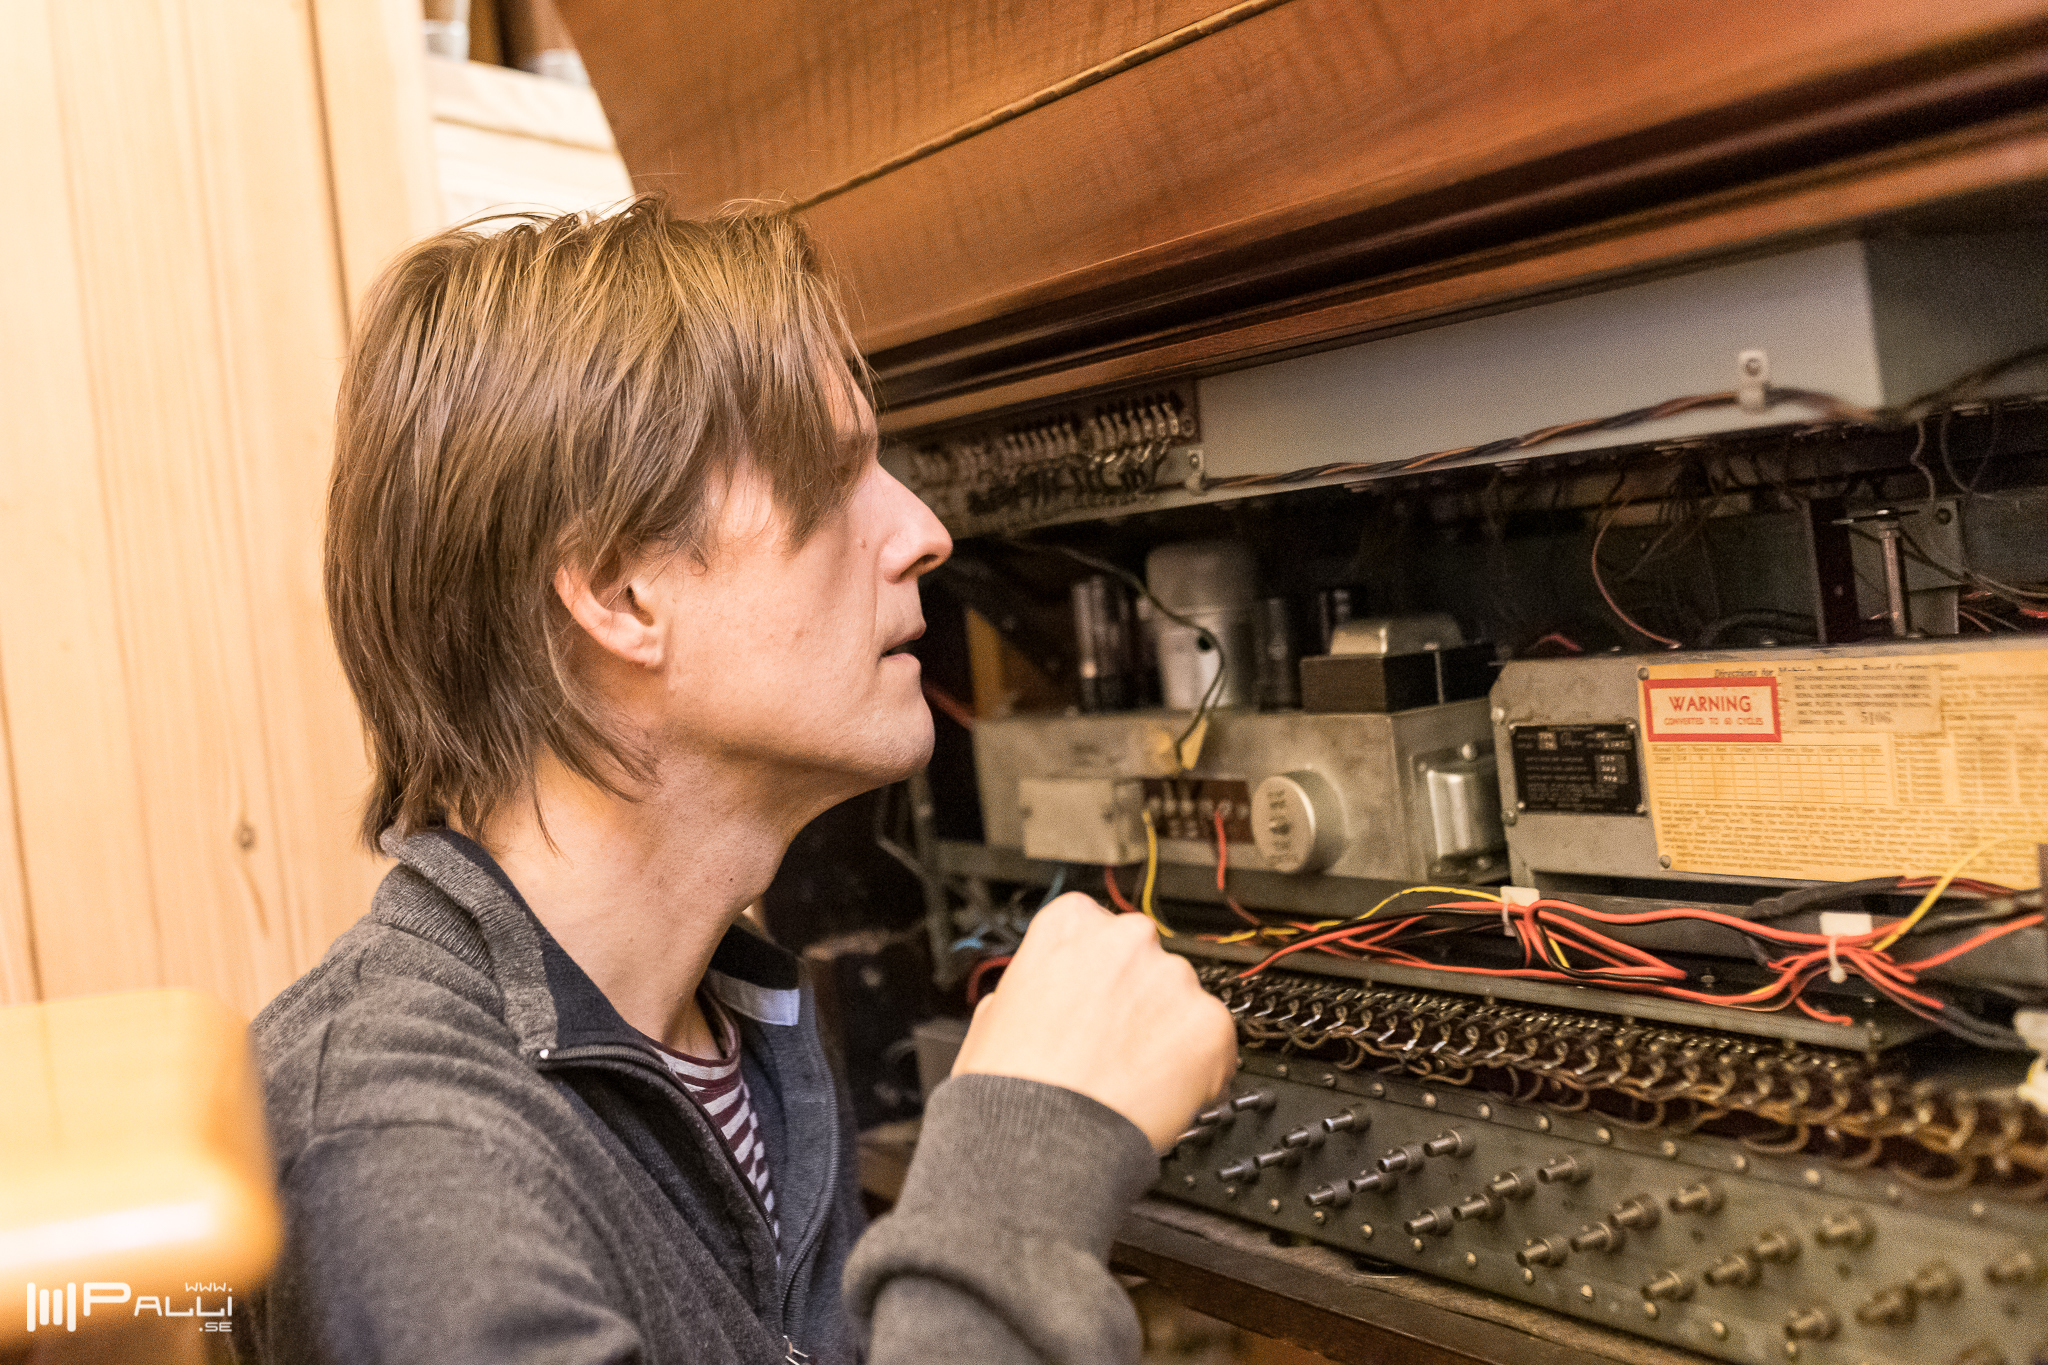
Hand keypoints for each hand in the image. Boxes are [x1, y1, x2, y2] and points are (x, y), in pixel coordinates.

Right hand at [951, 893, 1237, 1151]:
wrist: (1041, 1138)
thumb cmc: (1011, 1084)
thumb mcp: (995, 1012)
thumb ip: (1035, 986)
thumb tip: (1045, 995)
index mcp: (1071, 923)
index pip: (1099, 930)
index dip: (1098, 976)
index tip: (1095, 1003)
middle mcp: (1128, 937)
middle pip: (1146, 963)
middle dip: (1136, 1002)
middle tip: (1113, 1048)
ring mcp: (1174, 978)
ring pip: (1182, 1003)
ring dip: (1167, 1035)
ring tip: (1133, 1080)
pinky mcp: (1210, 1024)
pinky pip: (1215, 1044)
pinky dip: (1200, 1070)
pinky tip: (1161, 1096)